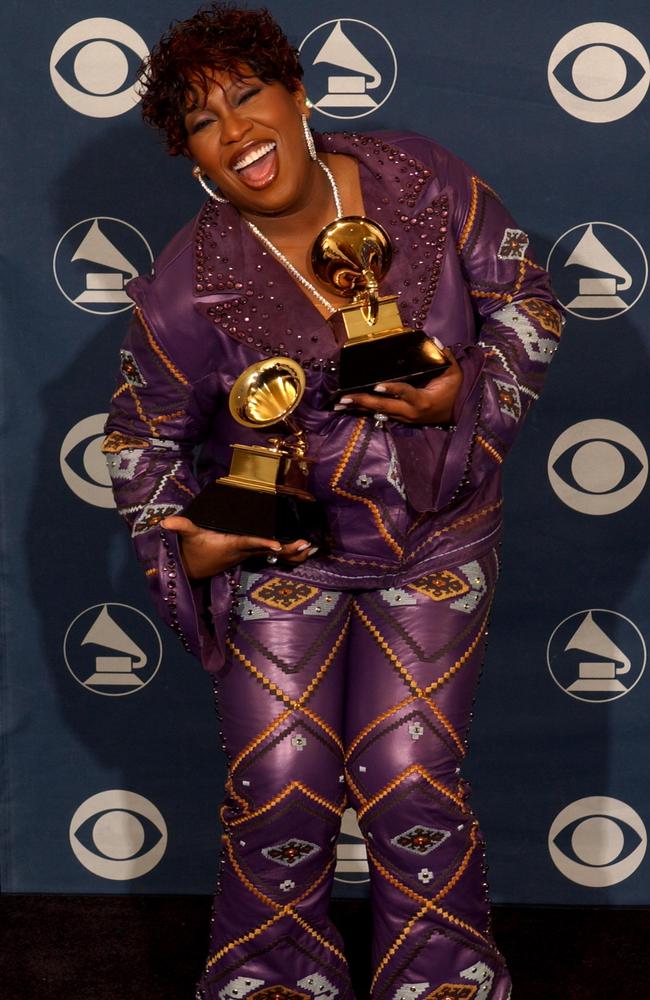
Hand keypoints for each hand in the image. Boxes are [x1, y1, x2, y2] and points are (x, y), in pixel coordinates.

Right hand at [160, 516, 317, 579]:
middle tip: (307, 544)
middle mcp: (244, 551)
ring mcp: (249, 554)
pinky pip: (274, 556)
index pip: (248, 542)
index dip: (262, 543)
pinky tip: (305, 550)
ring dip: (293, 552)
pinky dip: (289, 554)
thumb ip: (180, 526)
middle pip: (269, 550)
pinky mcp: (251, 554)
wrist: (194, 570)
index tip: (278, 545)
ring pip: (274, 555)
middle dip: (288, 549)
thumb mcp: (187, 536)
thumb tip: (165, 522)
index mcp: (231, 544)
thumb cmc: (193, 549)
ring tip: (313, 547)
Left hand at [334, 349, 461, 424]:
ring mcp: (405, 417)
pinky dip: (366, 410)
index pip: (405, 392)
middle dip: (363, 401)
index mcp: (423, 399)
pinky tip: (352, 407)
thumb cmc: (454, 391)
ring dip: (359, 407)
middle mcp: (411, 411)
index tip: (376, 385)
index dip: (392, 389)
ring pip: (379, 411)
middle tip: (344, 398)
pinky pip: (381, 414)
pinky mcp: (401, 419)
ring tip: (340, 403)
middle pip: (384, 406)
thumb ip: (445, 357)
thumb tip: (434, 341)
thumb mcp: (454, 373)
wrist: (458, 413)